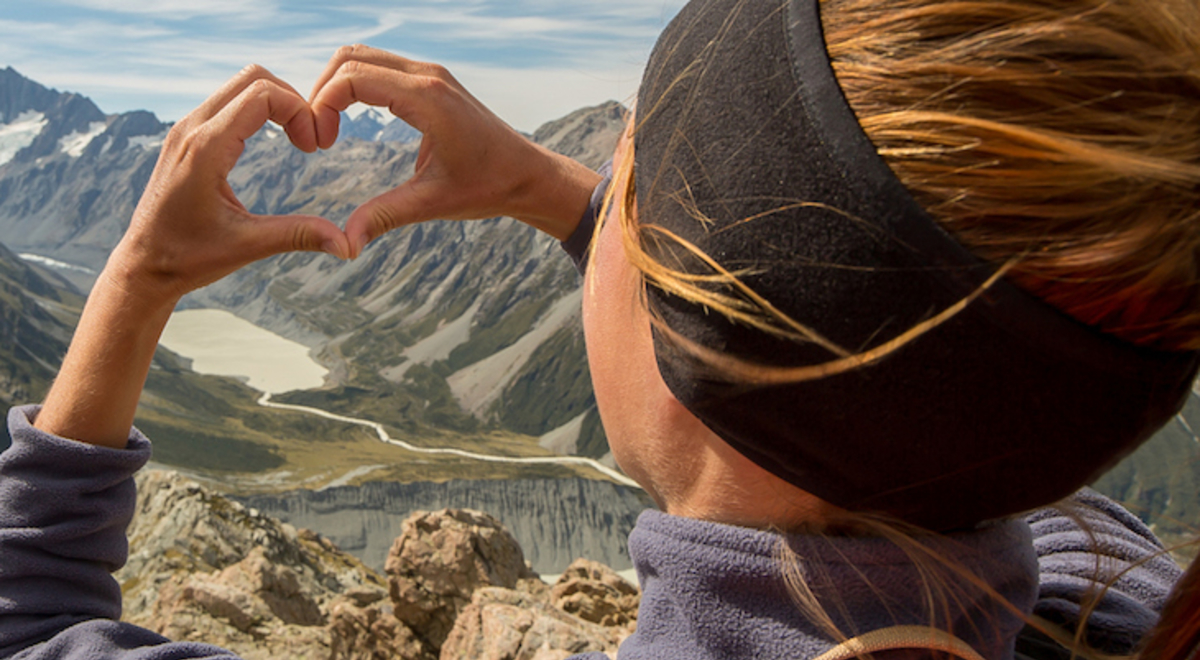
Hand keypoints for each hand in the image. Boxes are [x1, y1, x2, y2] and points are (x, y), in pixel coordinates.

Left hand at [109, 64, 349, 307]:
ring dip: (276, 104)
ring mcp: (185, 129)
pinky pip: (228, 102)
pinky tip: (274, 142)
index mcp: (206, 149)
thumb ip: (299, 236)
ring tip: (297, 140)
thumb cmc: (188, 258)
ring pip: (240, 85)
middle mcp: (191, 129)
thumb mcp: (247, 246)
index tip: (314, 147)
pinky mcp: (186, 137)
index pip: (263, 94)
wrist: (141, 266)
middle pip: (253, 78)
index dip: (300, 111)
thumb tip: (349, 245)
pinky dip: (258, 111)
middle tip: (310, 140)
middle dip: (292, 100)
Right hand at [309, 45, 601, 254]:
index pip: (352, 78)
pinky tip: (350, 120)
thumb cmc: (489, 187)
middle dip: (322, 92)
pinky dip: (356, 85)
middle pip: (349, 57)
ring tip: (329, 130)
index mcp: (427, 98)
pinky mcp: (432, 80)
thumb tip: (345, 244)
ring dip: (337, 87)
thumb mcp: (433, 203)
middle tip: (317, 137)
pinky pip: (381, 67)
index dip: (322, 106)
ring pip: (363, 57)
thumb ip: (385, 216)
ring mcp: (431, 73)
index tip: (320, 146)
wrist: (529, 175)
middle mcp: (428, 75)